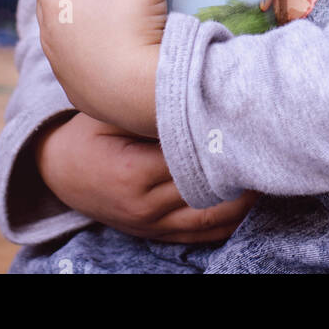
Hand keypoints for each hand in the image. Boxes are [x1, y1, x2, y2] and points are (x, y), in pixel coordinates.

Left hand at [22, 0, 201, 137]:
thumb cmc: (134, 39)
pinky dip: (89, 50)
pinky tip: (113, 48)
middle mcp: (50, 36)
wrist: (147, 104)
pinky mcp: (80, 93)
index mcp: (56, 3)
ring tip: (103, 5)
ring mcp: (64, 68)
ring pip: (60, 33)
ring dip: (74, 17)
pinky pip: (77, 63)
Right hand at [36, 113, 260, 243]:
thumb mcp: (110, 112)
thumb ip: (149, 107)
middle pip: (207, 192)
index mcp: (133, 172)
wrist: (58, 169)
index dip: (223, 143)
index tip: (248, 125)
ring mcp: (151, 225)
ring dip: (242, 201)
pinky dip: (228, 222)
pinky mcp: (155, 234)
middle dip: (240, 173)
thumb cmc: (88, 132)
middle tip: (270, 148)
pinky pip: (200, 236)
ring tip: (268, 174)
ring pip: (210, 220)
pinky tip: (249, 201)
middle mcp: (144, 206)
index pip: (193, 159)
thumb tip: (196, 92)